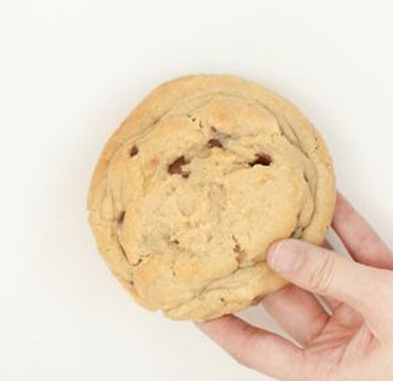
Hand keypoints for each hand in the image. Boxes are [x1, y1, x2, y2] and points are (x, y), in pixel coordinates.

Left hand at [200, 194, 392, 379]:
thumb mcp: (381, 308)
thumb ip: (331, 278)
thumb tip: (278, 251)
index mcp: (332, 371)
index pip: (259, 350)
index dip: (223, 326)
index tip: (190, 300)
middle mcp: (343, 346)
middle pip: (287, 301)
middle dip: (262, 264)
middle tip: (230, 232)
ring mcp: (365, 318)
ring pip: (322, 273)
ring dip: (304, 239)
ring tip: (269, 206)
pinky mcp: (388, 290)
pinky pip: (359, 255)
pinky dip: (345, 227)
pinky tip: (325, 198)